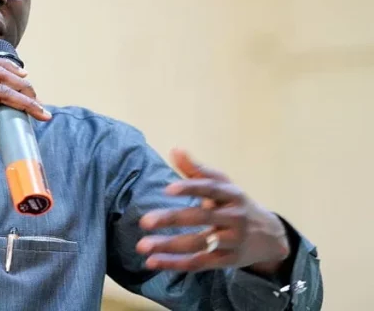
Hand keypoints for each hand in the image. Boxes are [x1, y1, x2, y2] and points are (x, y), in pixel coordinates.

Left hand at [136, 149, 289, 273]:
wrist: (271, 237)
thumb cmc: (236, 205)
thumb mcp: (223, 186)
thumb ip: (197, 171)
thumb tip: (174, 149)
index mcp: (232, 195)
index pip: (211, 188)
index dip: (190, 188)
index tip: (167, 189)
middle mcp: (235, 218)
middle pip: (201, 218)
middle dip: (172, 219)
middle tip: (144, 221)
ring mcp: (232, 241)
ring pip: (198, 244)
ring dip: (169, 245)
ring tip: (142, 246)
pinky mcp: (227, 261)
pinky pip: (199, 263)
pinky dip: (175, 264)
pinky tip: (153, 262)